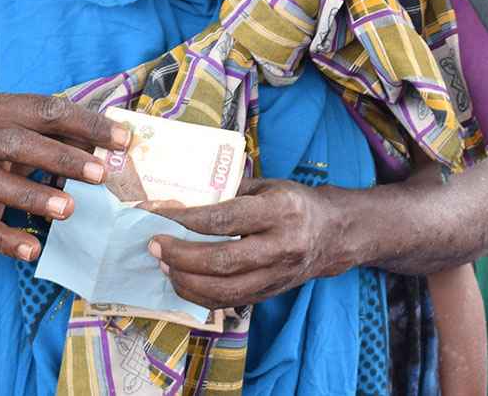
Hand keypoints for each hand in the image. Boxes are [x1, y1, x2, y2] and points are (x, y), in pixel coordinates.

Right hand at [0, 93, 129, 263]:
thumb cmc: (1, 148)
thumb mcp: (24, 130)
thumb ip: (63, 133)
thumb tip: (115, 145)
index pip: (47, 109)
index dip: (87, 123)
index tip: (123, 139)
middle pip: (19, 144)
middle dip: (62, 159)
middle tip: (100, 174)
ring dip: (35, 197)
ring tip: (70, 209)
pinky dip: (7, 240)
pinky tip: (33, 250)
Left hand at [147, 178, 342, 308]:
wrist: (333, 233)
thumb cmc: (293, 203)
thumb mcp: (266, 186)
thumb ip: (229, 192)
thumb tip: (181, 199)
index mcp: (279, 211)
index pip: (224, 220)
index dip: (185, 220)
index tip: (157, 215)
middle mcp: (281, 246)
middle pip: (222, 260)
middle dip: (180, 255)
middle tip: (154, 245)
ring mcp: (277, 275)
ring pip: (224, 290)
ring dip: (186, 280)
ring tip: (163, 264)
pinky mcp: (271, 293)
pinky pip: (229, 302)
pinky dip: (199, 296)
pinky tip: (182, 281)